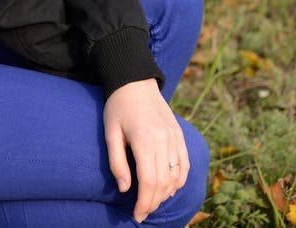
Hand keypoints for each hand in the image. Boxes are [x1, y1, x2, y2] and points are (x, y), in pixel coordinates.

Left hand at [103, 78, 189, 223]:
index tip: (137, 215)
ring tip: (152, 201)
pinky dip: (179, 180)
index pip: (149, 181)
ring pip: (176, 176)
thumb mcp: (110, 132)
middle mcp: (163, 140)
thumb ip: (117, 162)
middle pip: (163, 183)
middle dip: (153, 202)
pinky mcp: (179, 134)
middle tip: (143, 212)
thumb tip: (125, 189)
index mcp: (144, 140)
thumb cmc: (118, 106)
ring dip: (166, 194)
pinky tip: (169, 187)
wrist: (135, 81)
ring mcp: (174, 137)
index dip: (144, 203)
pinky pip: (185, 164)